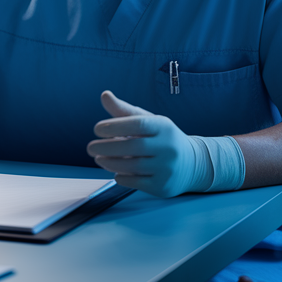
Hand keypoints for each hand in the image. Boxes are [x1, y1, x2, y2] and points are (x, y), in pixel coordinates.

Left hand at [86, 91, 204, 197]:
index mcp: (164, 126)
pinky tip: (115, 172)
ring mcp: (167, 168)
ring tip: (99, 159)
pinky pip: (136, 183)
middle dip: (107, 147)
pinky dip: (121, 177)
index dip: (115, 126)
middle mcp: (168, 147)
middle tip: (90, 148)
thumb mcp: (148, 121)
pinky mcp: (163, 186)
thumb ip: (124, 111)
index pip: (138, 124)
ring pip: (133, 166)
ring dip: (110, 163)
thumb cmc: (161, 138)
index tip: (97, 129)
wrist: (191, 163)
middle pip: (133, 147)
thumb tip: (104, 95)